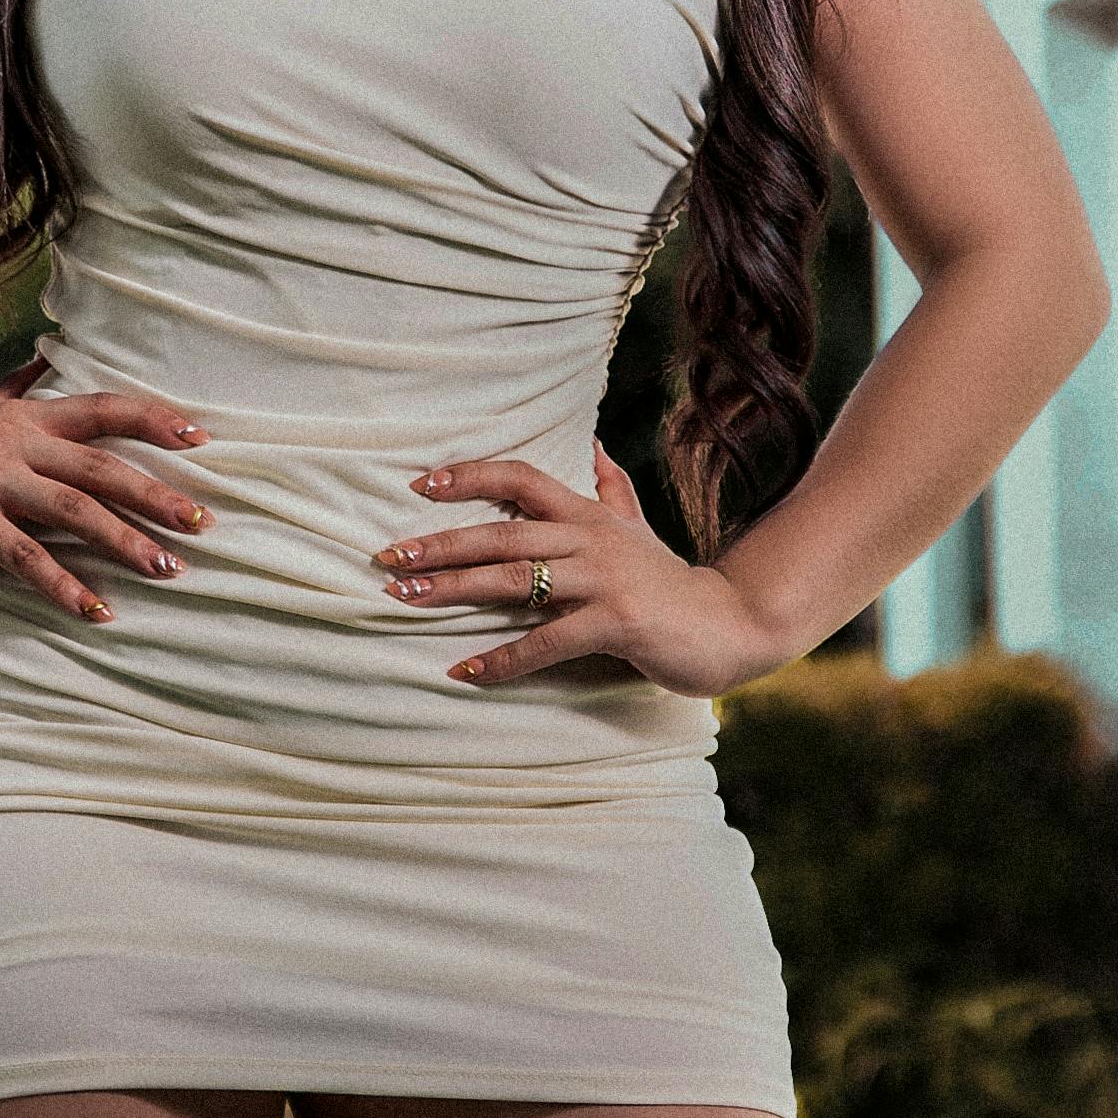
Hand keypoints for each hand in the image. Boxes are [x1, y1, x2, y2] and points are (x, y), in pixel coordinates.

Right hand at [0, 351, 214, 619]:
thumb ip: (15, 395)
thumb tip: (45, 360)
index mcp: (23, 417)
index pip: (102, 408)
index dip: (153, 420)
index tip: (202, 438)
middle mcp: (13, 439)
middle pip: (101, 464)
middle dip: (158, 494)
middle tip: (205, 523)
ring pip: (74, 507)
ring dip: (127, 541)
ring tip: (170, 569)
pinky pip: (24, 554)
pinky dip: (64, 584)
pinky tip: (97, 609)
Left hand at [373, 436, 785, 696]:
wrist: (729, 625)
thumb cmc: (670, 581)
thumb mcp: (637, 529)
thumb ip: (611, 490)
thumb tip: (593, 447)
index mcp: (588, 513)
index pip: (520, 476)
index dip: (469, 476)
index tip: (420, 484)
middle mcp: (591, 538)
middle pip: (501, 533)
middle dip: (439, 544)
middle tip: (387, 557)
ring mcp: (604, 580)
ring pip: (514, 581)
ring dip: (452, 591)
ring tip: (404, 600)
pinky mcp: (616, 623)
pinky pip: (546, 641)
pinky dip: (502, 659)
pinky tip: (464, 671)